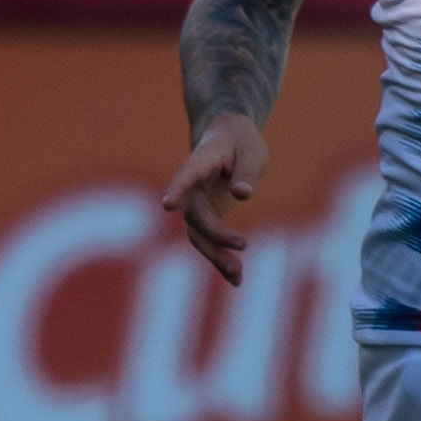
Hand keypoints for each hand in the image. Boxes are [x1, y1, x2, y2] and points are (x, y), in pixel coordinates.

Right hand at [162, 114, 268, 286]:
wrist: (229, 140)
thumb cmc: (241, 143)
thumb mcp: (253, 152)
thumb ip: (247, 172)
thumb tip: (241, 195)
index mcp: (200, 162)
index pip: (186, 176)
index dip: (177, 189)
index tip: (167, 204)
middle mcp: (191, 187)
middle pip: (195, 215)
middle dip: (215, 235)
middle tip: (243, 245)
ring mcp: (195, 204)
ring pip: (198, 235)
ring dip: (216, 255)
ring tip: (238, 274)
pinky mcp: (205, 218)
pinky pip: (208, 243)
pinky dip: (221, 260)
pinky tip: (236, 280)